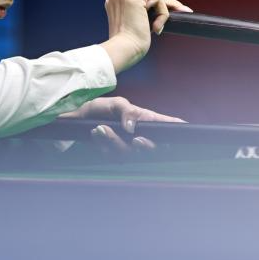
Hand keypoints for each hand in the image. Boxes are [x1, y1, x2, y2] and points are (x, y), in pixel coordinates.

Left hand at [60, 96, 184, 153]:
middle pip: (153, 149)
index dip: (178, 127)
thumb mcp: (113, 103)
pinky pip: (112, 156)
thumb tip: (133, 127)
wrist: (72, 117)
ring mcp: (124, 146)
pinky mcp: (111, 154)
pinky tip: (95, 133)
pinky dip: (103, 145)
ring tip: (100, 129)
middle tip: (136, 140)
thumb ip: (127, 111)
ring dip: (114, 142)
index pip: (165, 124)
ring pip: (129, 154)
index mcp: (143, 119)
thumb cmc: (96, 107)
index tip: (186, 128)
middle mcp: (137, 134)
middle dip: (147, 147)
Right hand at [100, 0, 191, 72]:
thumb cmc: (129, 46)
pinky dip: (162, 12)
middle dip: (167, 4)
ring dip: (162, 13)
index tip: (168, 15)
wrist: (124, 51)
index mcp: (115, 2)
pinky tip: (156, 27)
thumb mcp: (134, 27)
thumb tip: (157, 16)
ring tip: (156, 30)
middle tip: (185, 11)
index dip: (157, 6)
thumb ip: (140, 16)